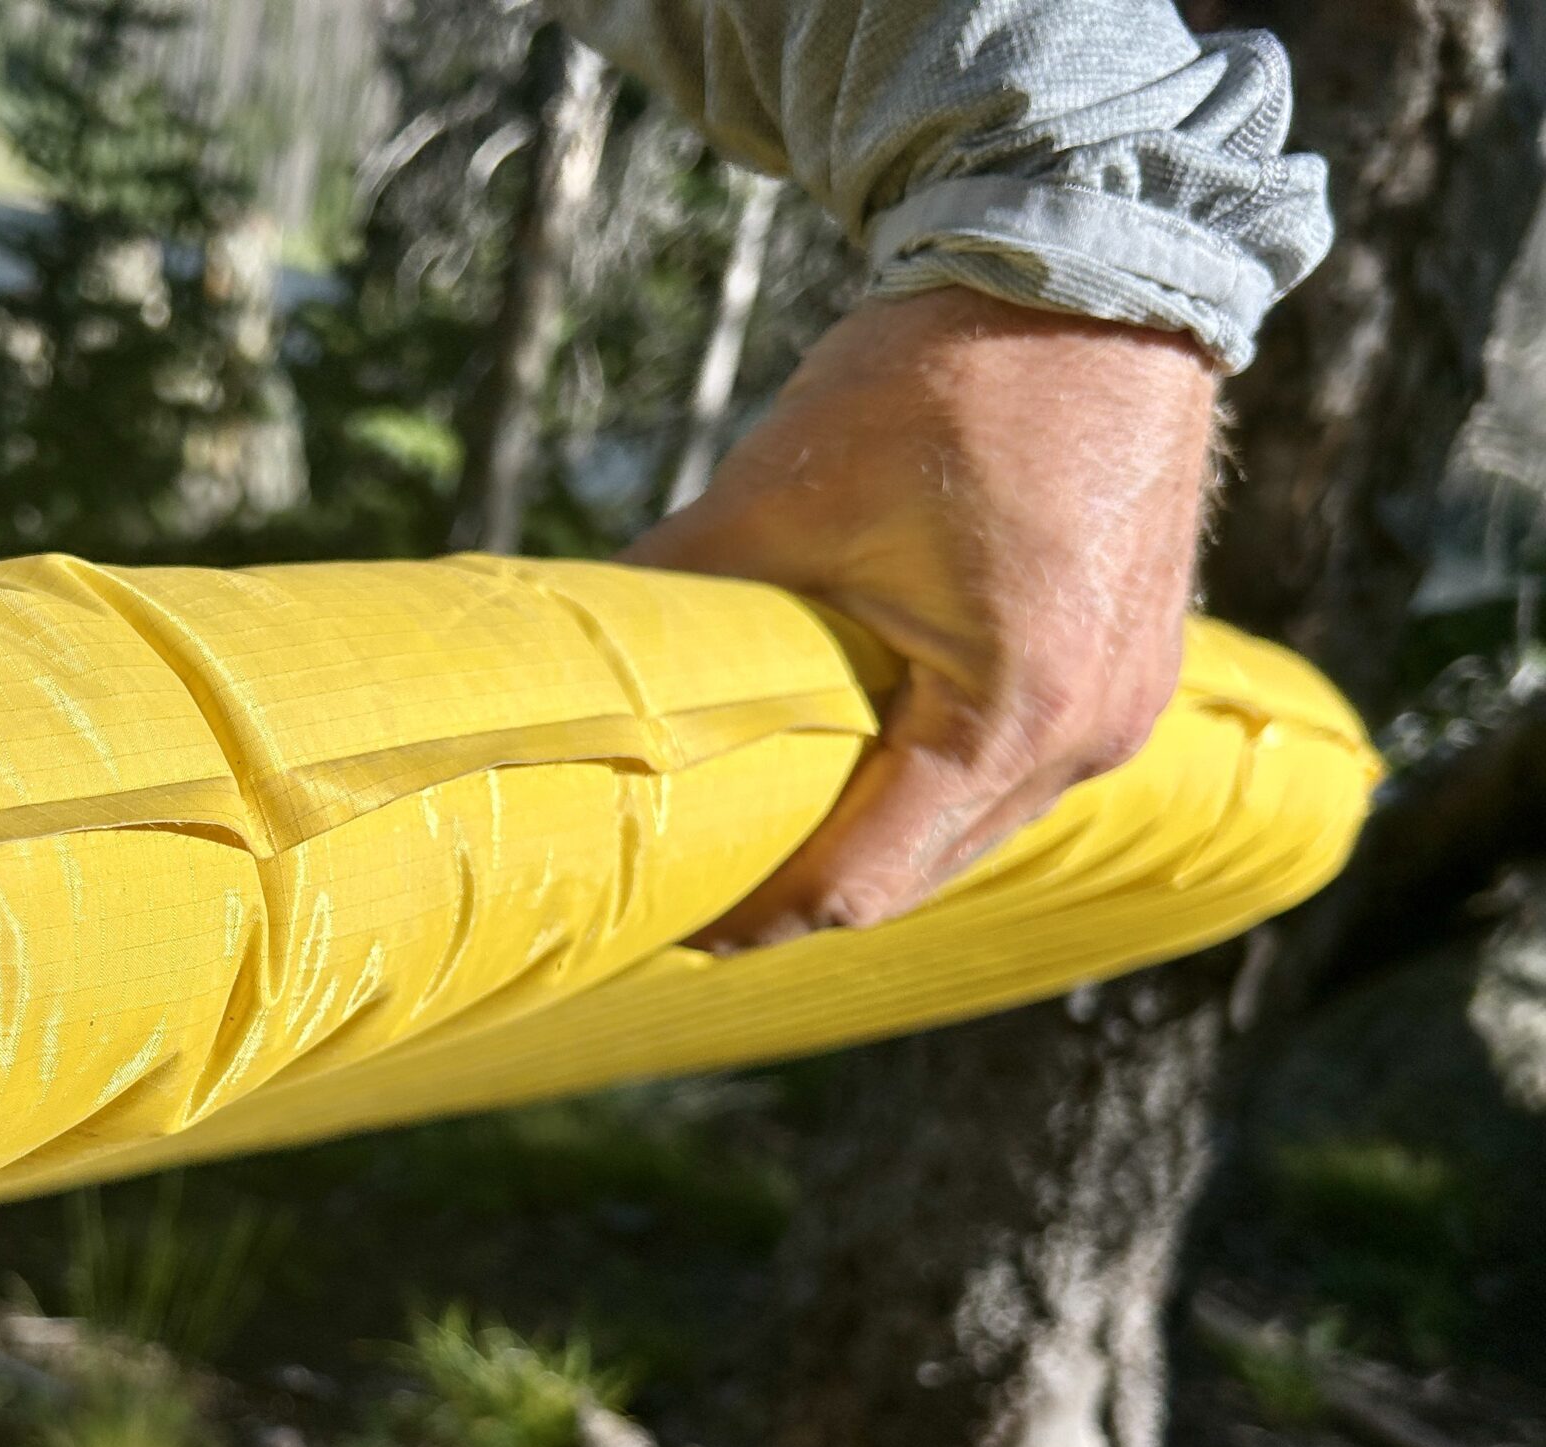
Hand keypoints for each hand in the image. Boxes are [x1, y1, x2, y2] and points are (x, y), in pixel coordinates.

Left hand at [624, 285, 1217, 950]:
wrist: (1096, 274)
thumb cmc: (945, 378)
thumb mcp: (781, 493)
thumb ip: (675, 587)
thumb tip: (569, 654)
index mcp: (1012, 710)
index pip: (862, 878)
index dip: (760, 912)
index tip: (679, 920)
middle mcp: (1089, 734)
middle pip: (918, 876)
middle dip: (807, 890)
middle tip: (700, 889)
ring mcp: (1126, 711)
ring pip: (970, 833)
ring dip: (874, 842)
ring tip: (768, 837)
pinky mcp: (1130, 673)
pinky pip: (1017, 776)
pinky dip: (935, 787)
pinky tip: (861, 769)